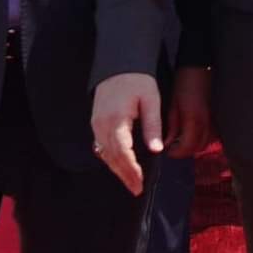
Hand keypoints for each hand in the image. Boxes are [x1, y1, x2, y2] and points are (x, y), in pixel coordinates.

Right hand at [90, 72, 161, 195]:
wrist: (119, 63)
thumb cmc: (137, 79)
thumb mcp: (150, 100)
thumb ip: (152, 125)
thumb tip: (156, 150)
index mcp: (116, 119)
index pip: (123, 152)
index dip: (131, 170)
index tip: (140, 183)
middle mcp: (102, 125)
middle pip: (112, 157)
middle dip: (124, 175)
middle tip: (137, 189)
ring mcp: (96, 124)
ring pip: (104, 154)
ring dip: (117, 170)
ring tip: (131, 183)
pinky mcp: (96, 123)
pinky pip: (101, 146)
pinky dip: (110, 158)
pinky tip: (120, 166)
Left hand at [164, 66, 212, 158]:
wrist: (200, 64)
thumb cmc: (184, 80)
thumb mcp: (173, 102)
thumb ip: (172, 125)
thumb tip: (168, 142)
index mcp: (194, 119)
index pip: (187, 148)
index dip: (176, 153)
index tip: (168, 151)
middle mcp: (208, 121)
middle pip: (198, 148)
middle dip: (185, 150)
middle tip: (174, 146)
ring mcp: (216, 118)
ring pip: (208, 142)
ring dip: (196, 144)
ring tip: (184, 138)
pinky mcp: (220, 114)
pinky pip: (214, 133)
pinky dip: (204, 136)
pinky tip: (196, 130)